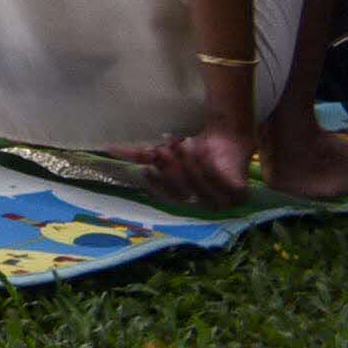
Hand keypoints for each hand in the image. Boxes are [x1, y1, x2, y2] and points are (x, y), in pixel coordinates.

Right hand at [126, 122, 254, 208]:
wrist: (226, 141)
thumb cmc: (192, 150)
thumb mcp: (164, 152)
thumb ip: (139, 155)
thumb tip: (108, 149)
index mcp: (186, 201)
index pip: (169, 199)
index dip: (158, 186)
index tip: (147, 169)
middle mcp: (204, 206)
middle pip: (185, 193)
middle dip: (175, 170)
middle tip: (166, 149)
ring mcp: (224, 203)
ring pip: (201, 187)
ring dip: (190, 163)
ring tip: (183, 142)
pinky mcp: (239, 195)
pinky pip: (220, 182)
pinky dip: (208, 165)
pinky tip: (201, 149)